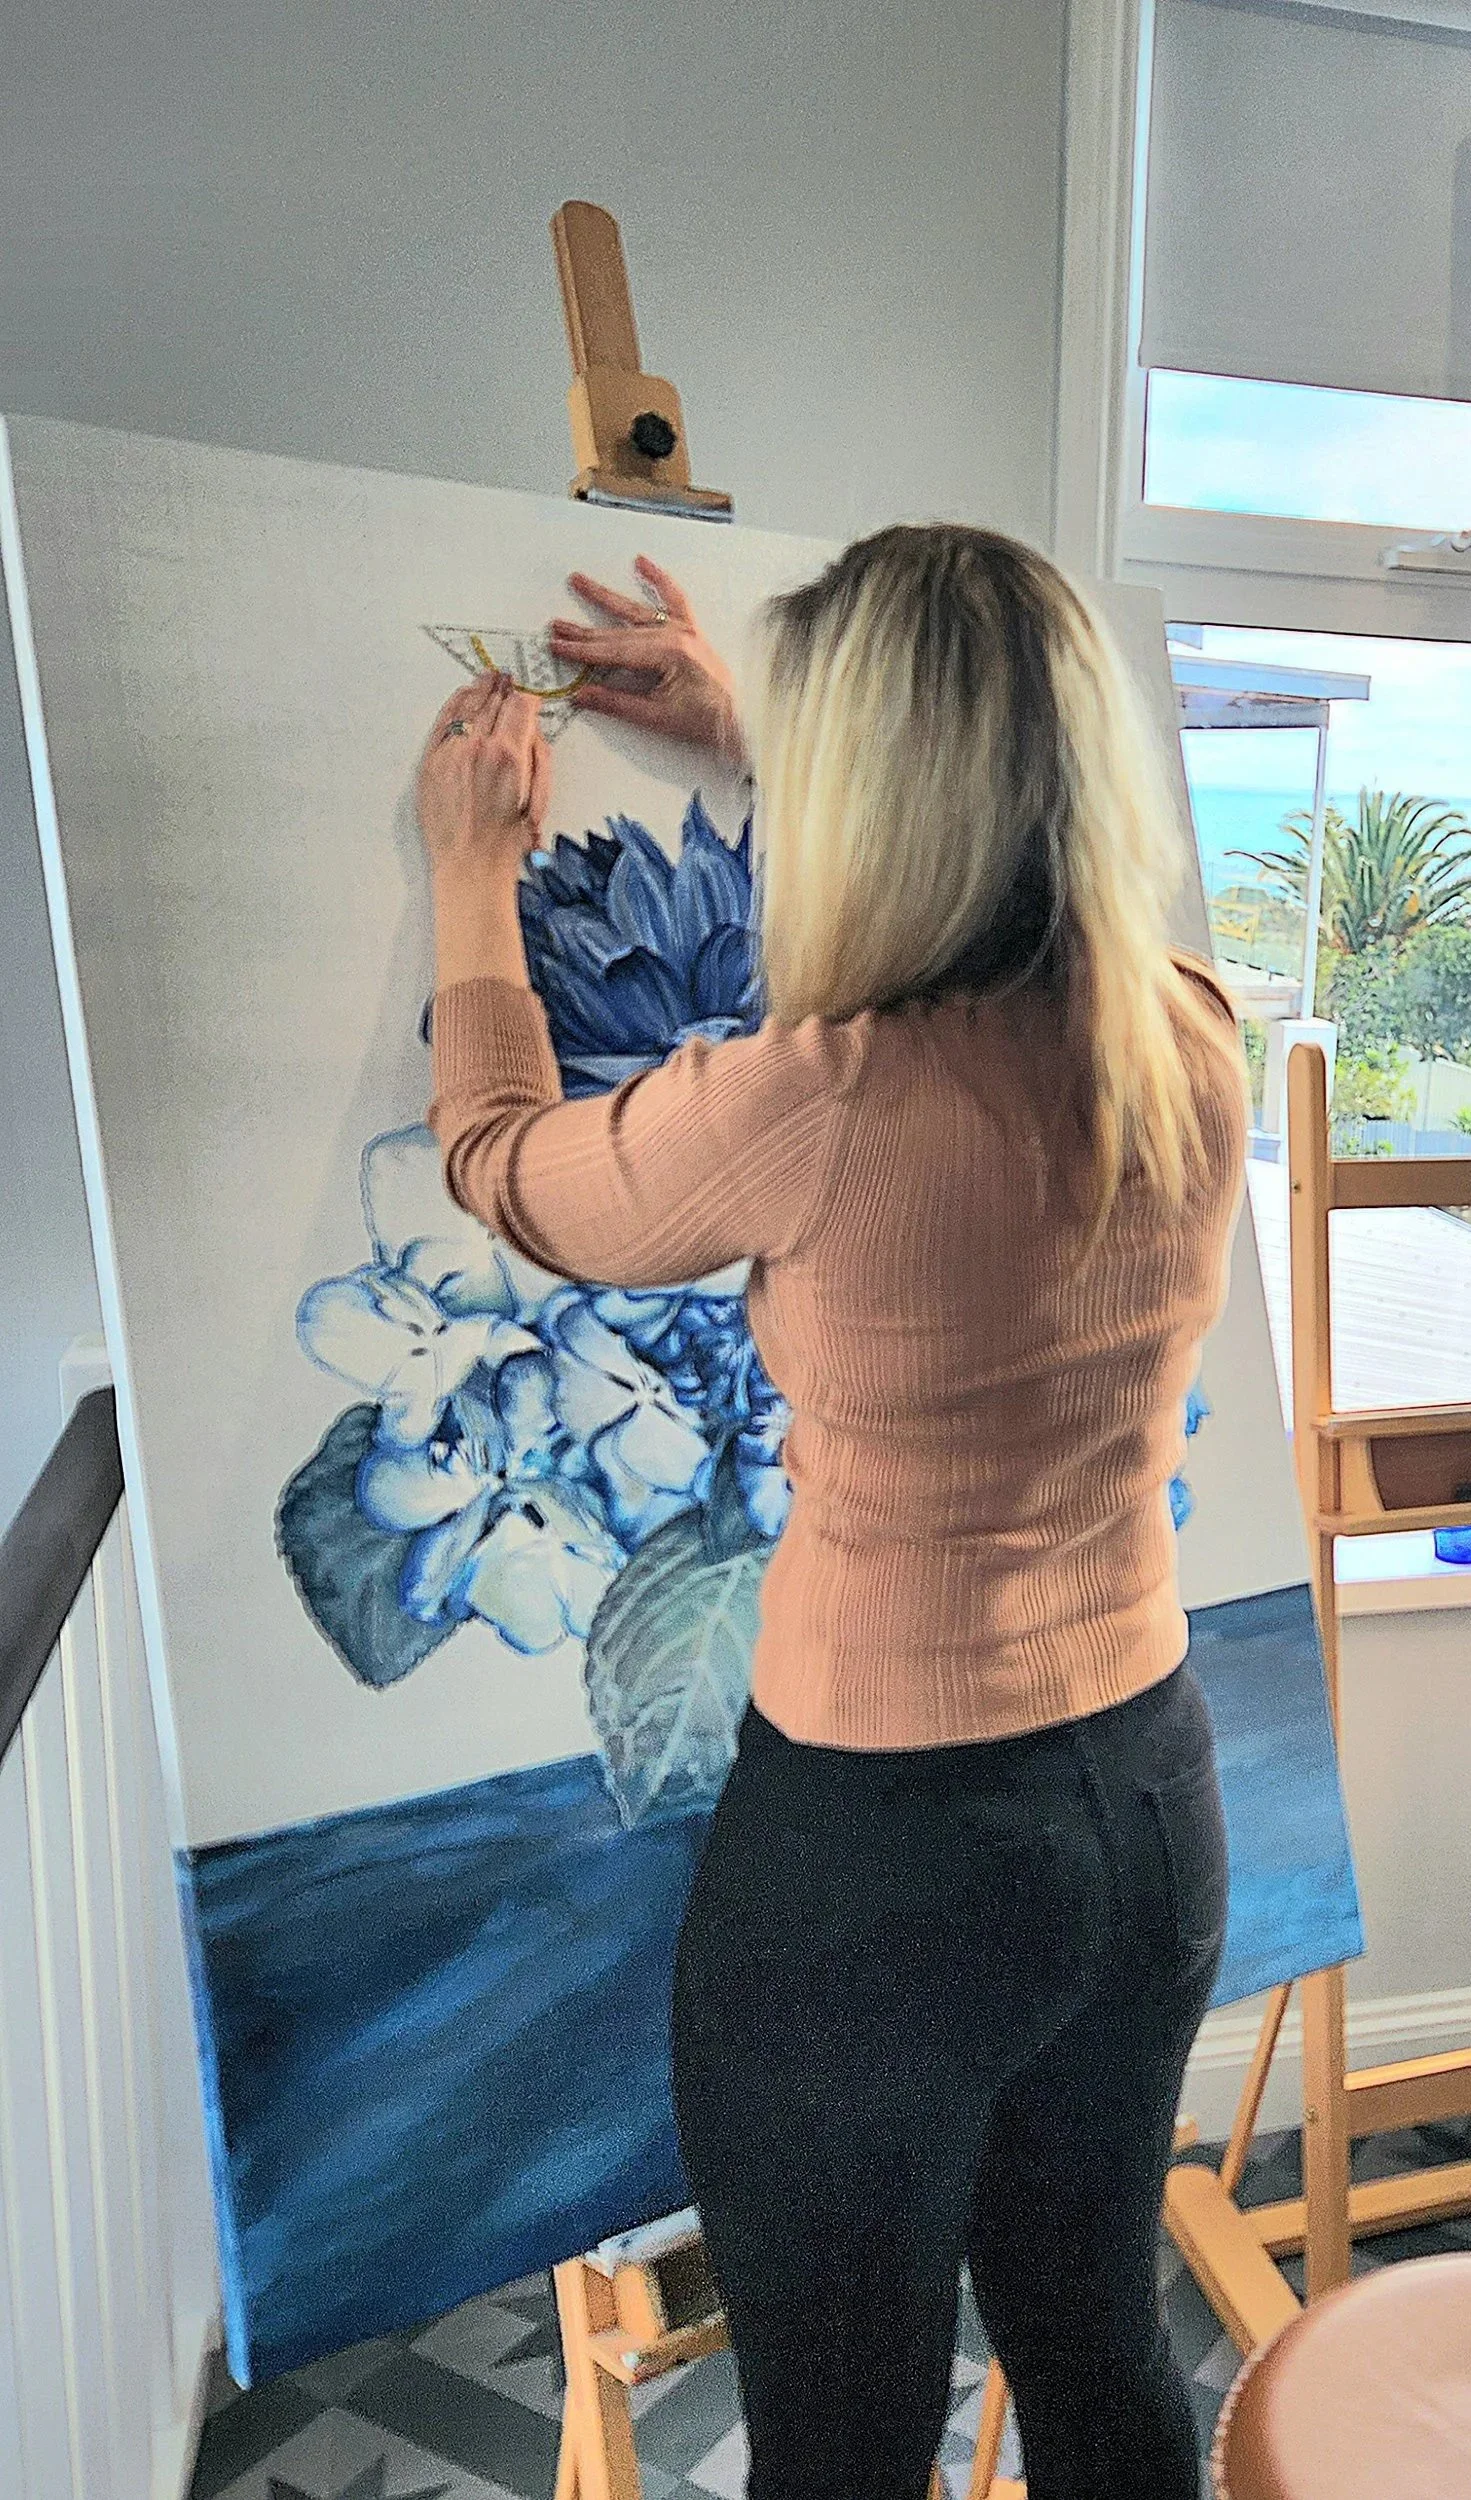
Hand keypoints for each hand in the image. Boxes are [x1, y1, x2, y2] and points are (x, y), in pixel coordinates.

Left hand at [417, 669, 550, 878]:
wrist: (470, 864)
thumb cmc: (506, 840)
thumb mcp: (537, 797)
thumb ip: (537, 756)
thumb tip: (531, 727)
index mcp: (508, 755)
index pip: (520, 707)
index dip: (526, 698)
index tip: (526, 697)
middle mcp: (478, 748)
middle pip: (493, 702)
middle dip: (502, 689)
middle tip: (505, 679)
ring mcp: (450, 753)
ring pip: (467, 706)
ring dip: (478, 690)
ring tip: (486, 679)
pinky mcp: (431, 763)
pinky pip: (443, 722)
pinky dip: (454, 705)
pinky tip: (462, 696)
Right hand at [549, 556, 745, 763]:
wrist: (739, 721)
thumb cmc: (704, 722)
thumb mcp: (656, 717)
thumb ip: (617, 703)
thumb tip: (581, 694)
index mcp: (668, 654)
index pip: (614, 651)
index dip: (583, 651)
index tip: (558, 647)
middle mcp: (676, 635)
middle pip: (620, 632)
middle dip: (585, 631)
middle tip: (556, 626)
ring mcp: (684, 630)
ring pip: (637, 612)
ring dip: (606, 597)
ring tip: (579, 581)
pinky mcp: (691, 631)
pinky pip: (674, 599)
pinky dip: (659, 580)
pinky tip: (642, 562)